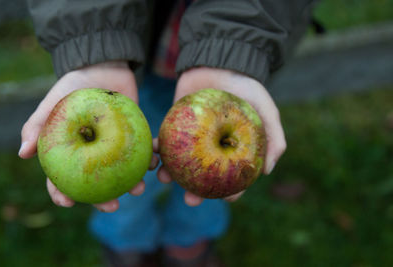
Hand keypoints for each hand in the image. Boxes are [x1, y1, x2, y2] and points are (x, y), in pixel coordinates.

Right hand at [19, 61, 157, 211]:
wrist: (105, 65)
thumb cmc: (75, 84)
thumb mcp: (53, 101)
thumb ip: (37, 124)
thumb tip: (23, 153)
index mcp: (71, 151)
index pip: (61, 178)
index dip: (62, 193)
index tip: (69, 202)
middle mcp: (93, 154)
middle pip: (96, 184)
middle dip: (104, 200)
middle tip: (114, 206)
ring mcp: (114, 147)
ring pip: (122, 174)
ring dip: (132, 184)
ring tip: (140, 188)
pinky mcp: (133, 137)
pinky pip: (142, 153)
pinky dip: (148, 159)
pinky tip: (154, 162)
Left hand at [156, 67, 285, 205]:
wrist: (218, 60)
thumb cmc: (245, 86)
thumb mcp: (266, 109)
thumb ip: (274, 138)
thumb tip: (267, 172)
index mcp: (232, 148)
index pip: (234, 176)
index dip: (232, 192)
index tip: (227, 200)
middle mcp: (211, 148)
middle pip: (203, 176)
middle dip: (195, 192)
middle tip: (189, 200)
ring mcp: (192, 138)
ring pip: (181, 164)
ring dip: (171, 175)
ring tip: (164, 178)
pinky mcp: (175, 126)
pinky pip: (165, 141)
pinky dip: (158, 149)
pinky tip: (154, 155)